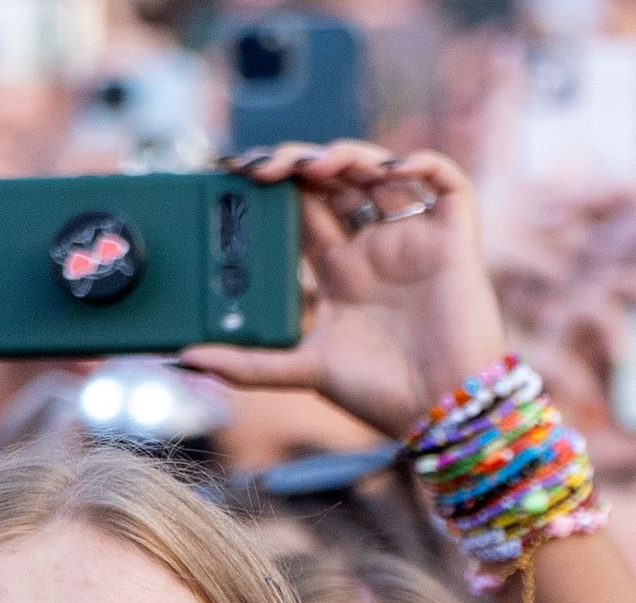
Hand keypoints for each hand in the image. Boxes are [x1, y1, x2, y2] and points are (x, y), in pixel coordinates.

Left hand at [178, 142, 506, 438]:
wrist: (441, 413)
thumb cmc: (379, 395)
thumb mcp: (301, 370)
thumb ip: (246, 364)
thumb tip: (181, 360)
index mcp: (338, 271)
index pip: (301, 210)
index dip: (274, 184)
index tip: (236, 172)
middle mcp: (373, 248)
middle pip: (336, 182)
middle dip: (300, 162)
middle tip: (264, 164)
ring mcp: (413, 240)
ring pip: (382, 172)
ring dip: (349, 156)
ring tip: (315, 165)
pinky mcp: (454, 241)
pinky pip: (448, 183)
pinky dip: (424, 162)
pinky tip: (391, 168)